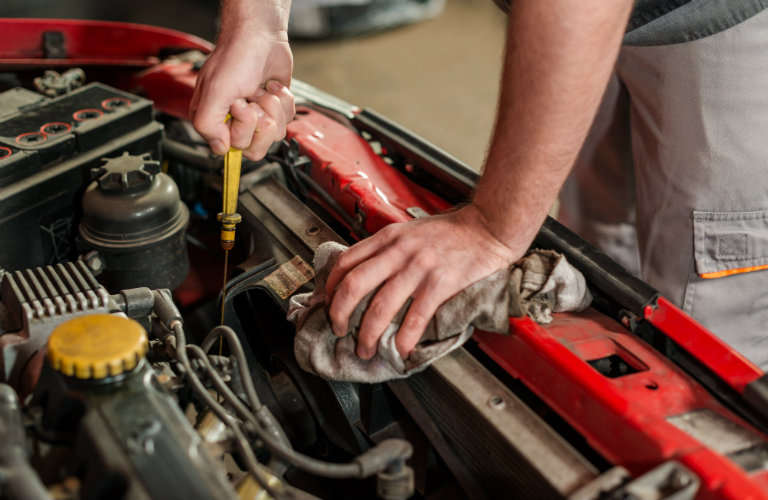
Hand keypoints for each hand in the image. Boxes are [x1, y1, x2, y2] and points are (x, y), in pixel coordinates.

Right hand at [190, 27, 294, 159]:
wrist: (261, 37)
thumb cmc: (235, 57)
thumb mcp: (215, 91)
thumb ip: (208, 124)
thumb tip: (220, 149)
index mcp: (213, 120)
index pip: (232, 148)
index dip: (241, 130)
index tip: (239, 106)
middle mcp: (234, 121)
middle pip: (256, 148)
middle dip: (260, 120)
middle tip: (253, 99)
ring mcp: (257, 116)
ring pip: (274, 134)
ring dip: (272, 108)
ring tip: (261, 90)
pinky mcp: (274, 110)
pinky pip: (286, 121)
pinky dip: (283, 102)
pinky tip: (271, 87)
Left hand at [324, 205, 524, 359]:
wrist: (488, 227)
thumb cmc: (452, 232)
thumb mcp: (410, 232)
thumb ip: (387, 249)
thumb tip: (364, 274)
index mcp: (389, 237)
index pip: (346, 262)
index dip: (331, 287)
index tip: (328, 304)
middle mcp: (399, 251)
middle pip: (355, 285)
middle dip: (340, 313)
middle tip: (339, 330)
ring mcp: (419, 267)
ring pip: (381, 306)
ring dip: (368, 333)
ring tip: (365, 348)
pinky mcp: (441, 282)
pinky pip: (416, 315)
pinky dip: (404, 337)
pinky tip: (400, 349)